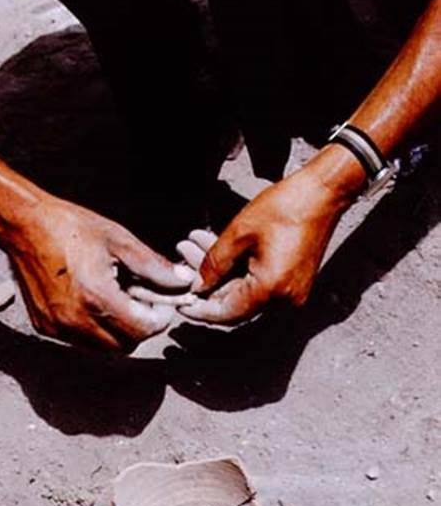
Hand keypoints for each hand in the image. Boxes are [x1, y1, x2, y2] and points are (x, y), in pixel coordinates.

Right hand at [6, 197, 192, 351]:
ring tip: (116, 300)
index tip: (161, 305)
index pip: (142, 330)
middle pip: (125, 345)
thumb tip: (183, 281)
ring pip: (103, 349)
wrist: (23, 226)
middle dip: (139, 328)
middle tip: (140, 302)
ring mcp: (58, 327)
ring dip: (117, 332)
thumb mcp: (118, 240)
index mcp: (96, 297)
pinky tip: (93, 302)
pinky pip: (81, 342)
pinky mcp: (45, 328)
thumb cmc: (71, 227)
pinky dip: (95, 330)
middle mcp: (75, 320)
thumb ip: (153, 266)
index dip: (158, 320)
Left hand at [175, 166, 349, 324]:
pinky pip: (258, 285)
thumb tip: (196, 287)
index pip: (226, 313)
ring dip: (219, 272)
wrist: (323, 193)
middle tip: (184, 257)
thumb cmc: (285, 207)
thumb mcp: (239, 232)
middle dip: (206, 281)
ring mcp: (291, 293)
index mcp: (270, 289)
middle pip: (234, 303)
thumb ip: (214, 264)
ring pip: (243, 292)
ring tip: (195, 244)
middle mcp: (284, 299)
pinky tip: (218, 248)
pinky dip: (237, 270)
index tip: (180, 304)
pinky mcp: (293, 283)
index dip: (200, 309)